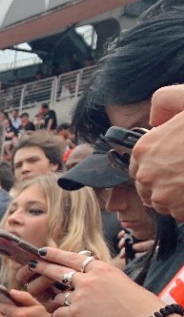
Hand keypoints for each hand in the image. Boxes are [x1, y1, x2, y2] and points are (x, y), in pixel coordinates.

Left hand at [25, 246, 163, 316]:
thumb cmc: (137, 303)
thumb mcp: (119, 279)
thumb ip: (100, 275)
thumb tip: (86, 272)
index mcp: (100, 268)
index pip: (71, 258)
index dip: (54, 254)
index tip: (42, 252)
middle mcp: (88, 279)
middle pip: (56, 271)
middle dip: (41, 268)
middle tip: (30, 266)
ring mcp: (80, 296)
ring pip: (56, 296)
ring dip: (55, 301)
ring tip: (56, 305)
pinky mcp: (77, 313)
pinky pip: (57, 312)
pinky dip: (58, 315)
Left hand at [130, 86, 183, 220]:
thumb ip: (163, 102)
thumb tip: (156, 120)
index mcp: (145, 148)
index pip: (138, 164)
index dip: (155, 163)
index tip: (171, 162)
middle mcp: (147, 174)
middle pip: (147, 186)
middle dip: (162, 182)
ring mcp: (163, 195)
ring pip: (162, 202)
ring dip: (175, 195)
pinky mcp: (180, 210)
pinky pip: (178, 213)